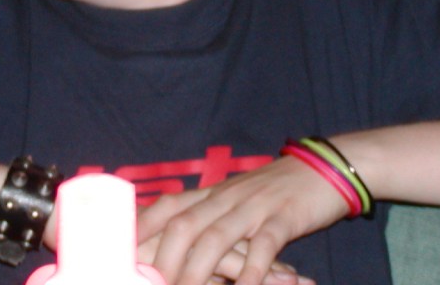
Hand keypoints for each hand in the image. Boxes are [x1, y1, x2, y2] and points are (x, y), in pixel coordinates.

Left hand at [135, 156, 347, 284]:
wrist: (323, 168)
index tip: (116, 250)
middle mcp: (225, 198)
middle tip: (148, 284)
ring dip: (197, 270)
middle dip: (162, 258)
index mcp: (211, 194)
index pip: (167, 207)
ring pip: (217, 237)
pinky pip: (264, 246)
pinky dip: (252, 270)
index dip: (140, 227)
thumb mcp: (237, 201)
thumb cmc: (276, 192)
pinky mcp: (284, 217)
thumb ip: (211, 219)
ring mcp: (253, 207)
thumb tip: (180, 248)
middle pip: (184, 225)